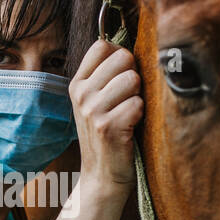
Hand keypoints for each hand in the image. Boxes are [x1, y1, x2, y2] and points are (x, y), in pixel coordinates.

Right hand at [69, 39, 142, 194]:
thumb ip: (106, 75)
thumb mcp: (96, 102)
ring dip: (138, 96)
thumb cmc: (108, 134)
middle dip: (134, 75)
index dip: (120, 56)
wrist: (102, 176)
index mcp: (78, 84)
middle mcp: (82, 94)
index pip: (102, 45)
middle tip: (128, 99)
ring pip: (133, 79)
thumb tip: (129, 44)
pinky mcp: (109, 127)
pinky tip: (131, 127)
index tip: (122, 76)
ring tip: (129, 114)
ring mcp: (93, 110)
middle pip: (123, 57)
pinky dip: (141, 115)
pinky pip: (139, 104)